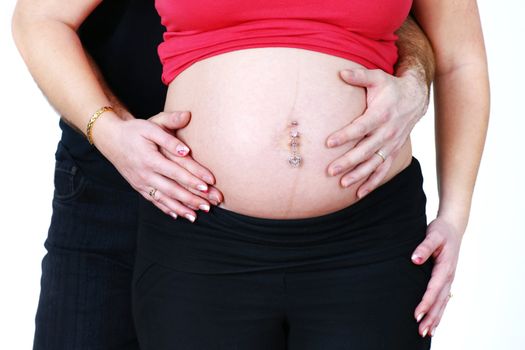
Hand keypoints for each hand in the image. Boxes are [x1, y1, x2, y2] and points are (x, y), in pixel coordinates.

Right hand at [93, 110, 222, 221]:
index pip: (176, 171)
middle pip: (172, 189)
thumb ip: (170, 128)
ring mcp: (141, 183)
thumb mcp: (151, 125)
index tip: (208, 185)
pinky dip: (168, 209)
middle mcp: (145, 173)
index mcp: (150, 158)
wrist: (112, 139)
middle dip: (192, 198)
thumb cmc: (135, 130)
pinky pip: (155, 201)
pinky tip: (180, 215)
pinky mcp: (139, 187)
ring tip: (198, 215)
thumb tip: (186, 147)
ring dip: (182, 208)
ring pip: (164, 198)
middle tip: (210, 205)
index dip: (192, 179)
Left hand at [326, 68, 428, 196]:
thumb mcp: (377, 77)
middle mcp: (387, 132)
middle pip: (365, 150)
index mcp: (381, 114)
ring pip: (374, 163)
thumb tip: (340, 72)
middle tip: (330, 170)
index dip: (345, 135)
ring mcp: (392, 144)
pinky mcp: (393, 151)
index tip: (329, 143)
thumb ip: (359, 76)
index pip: (361, 127)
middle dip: (348, 162)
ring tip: (342, 184)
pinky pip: (383, 170)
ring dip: (359, 175)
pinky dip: (372, 182)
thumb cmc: (390, 87)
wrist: (415, 98)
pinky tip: (359, 192)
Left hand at [411, 216, 462, 337]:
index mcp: (445, 267)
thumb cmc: (441, 231)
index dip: (426, 302)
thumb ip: (424, 247)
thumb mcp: (433, 235)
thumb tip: (415, 259)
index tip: (416, 314)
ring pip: (443, 303)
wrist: (453, 227)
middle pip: (440, 301)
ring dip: (435, 318)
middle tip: (421, 331)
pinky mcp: (446, 280)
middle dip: (431, 317)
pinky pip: (443, 299)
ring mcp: (449, 279)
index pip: (434, 289)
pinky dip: (439, 312)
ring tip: (426, 332)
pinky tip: (433, 323)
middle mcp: (449, 276)